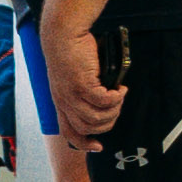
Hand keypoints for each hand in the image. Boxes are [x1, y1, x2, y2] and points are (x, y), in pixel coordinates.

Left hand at [42, 14, 118, 140]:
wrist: (64, 35)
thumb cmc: (71, 51)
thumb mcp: (72, 77)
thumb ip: (84, 91)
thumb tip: (105, 99)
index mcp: (60, 102)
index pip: (68, 132)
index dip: (84, 143)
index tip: (98, 146)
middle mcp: (64, 101)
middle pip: (87, 128)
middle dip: (107, 123)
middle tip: (116, 108)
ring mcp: (72, 94)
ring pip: (96, 118)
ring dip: (113, 110)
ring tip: (120, 96)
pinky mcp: (82, 84)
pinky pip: (103, 101)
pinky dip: (116, 98)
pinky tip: (120, 88)